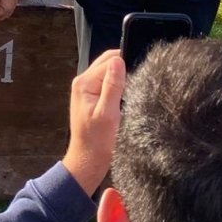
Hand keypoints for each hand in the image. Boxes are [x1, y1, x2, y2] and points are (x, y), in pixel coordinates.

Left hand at [61, 50, 126, 195]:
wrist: (88, 161)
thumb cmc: (97, 141)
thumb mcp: (108, 113)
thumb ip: (112, 86)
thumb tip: (118, 60)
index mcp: (84, 83)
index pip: (108, 61)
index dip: (125, 67)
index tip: (138, 78)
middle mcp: (83, 82)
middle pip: (107, 64)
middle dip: (122, 69)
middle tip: (137, 83)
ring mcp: (87, 90)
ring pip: (108, 73)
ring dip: (120, 79)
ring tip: (132, 91)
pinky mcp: (92, 98)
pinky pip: (107, 84)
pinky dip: (117, 87)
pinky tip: (125, 97)